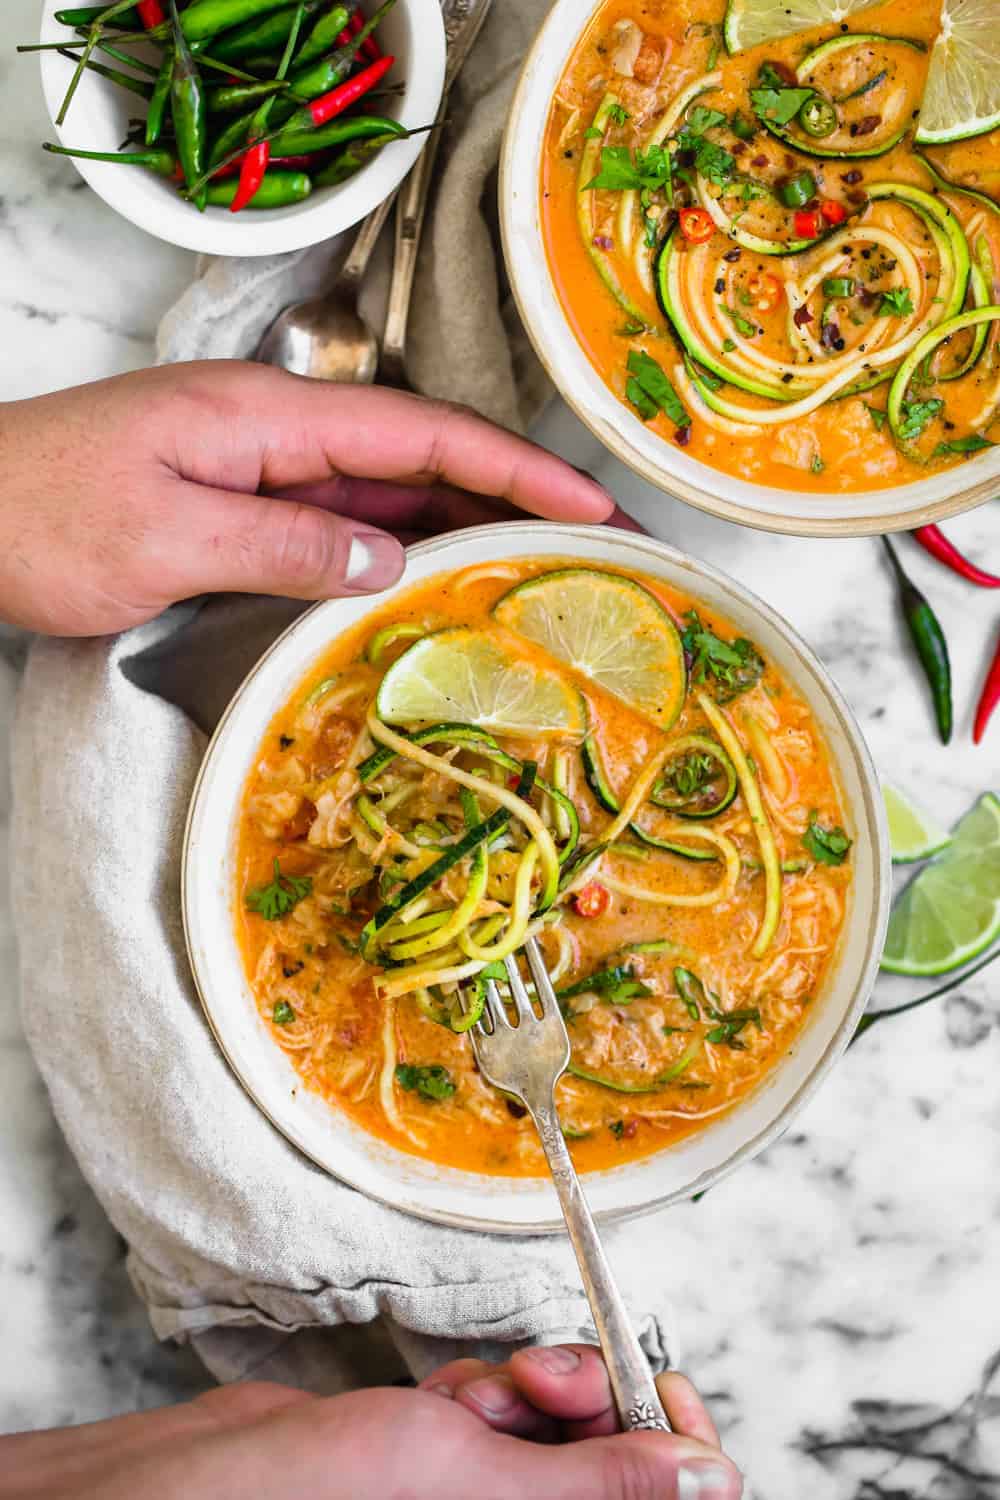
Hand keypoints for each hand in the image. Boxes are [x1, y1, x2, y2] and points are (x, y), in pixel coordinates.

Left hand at [0, 362, 617, 635]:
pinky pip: (339, 517)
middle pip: (418, 452)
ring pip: (384, 486)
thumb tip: (390, 557)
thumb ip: (285, 544)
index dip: (512, 468)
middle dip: (510, 490)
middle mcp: (271, 431)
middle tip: (590, 538)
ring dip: (462, 520)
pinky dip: (397, 543)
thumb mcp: (165, 539)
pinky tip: (433, 577)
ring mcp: (254, 463)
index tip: (587, 502)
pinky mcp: (236, 500)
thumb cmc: (38, 517)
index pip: (419, 432)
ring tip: (540, 562)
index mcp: (264, 417)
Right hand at [4, 1345, 741, 1499]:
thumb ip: (600, 1486)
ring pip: (561, 1431)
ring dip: (529, 1391)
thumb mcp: (478, 1488)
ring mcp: (487, 1499)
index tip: (661, 1397)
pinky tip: (450, 1394)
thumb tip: (710, 1477)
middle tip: (547, 1379)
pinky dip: (486, 1388)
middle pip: (617, 1460)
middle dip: (591, 1405)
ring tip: (479, 1393)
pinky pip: (507, 1415)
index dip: (675, 1452)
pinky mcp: (453, 1462)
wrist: (210, 1481)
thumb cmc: (318, 1499)